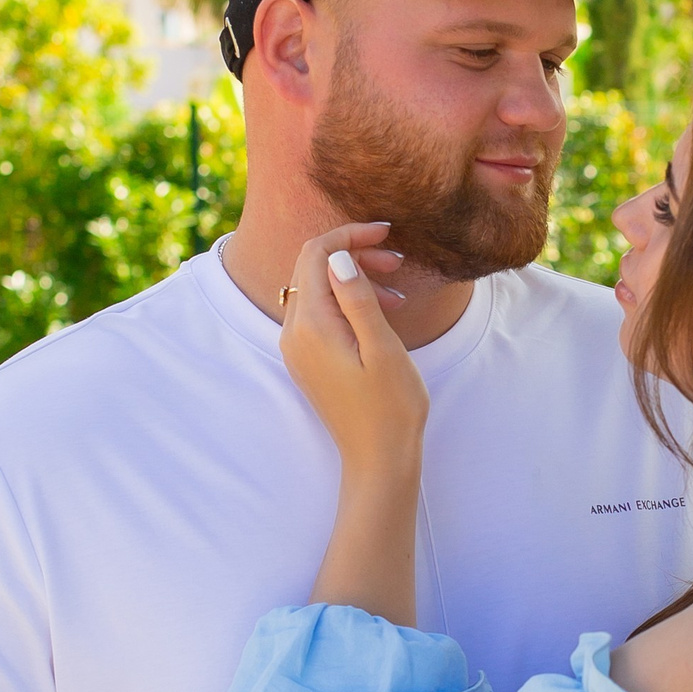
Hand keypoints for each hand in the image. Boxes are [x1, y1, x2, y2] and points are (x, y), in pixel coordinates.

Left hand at [280, 222, 425, 472]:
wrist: (377, 458)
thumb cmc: (390, 407)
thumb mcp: (382, 347)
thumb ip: (357, 299)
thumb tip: (338, 258)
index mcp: (311, 326)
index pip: (316, 255)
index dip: (349, 235)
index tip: (387, 233)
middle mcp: (294, 333)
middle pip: (312, 268)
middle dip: (353, 254)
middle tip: (397, 261)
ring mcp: (297, 347)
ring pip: (317, 289)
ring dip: (354, 279)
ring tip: (398, 293)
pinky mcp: (307, 359)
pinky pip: (319, 313)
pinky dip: (347, 302)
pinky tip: (381, 313)